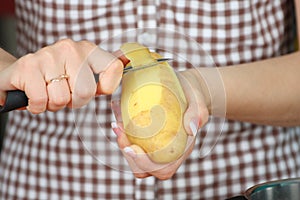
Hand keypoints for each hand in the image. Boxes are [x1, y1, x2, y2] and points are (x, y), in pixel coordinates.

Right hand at [0, 39, 122, 112]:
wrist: (19, 74)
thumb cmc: (56, 79)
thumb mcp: (82, 74)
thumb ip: (103, 72)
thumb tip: (127, 62)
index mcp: (88, 50)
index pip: (114, 67)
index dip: (107, 87)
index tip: (96, 90)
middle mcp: (71, 48)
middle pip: (86, 92)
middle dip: (74, 102)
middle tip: (64, 94)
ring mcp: (49, 55)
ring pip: (62, 99)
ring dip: (54, 104)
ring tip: (47, 92)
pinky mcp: (28, 66)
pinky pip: (41, 101)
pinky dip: (37, 106)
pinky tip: (34, 95)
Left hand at [111, 70, 208, 179]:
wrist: (188, 90)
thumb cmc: (194, 98)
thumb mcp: (198, 104)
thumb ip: (197, 115)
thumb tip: (191, 127)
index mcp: (180, 152)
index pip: (161, 169)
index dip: (143, 162)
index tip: (130, 147)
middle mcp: (167, 154)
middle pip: (142, 168)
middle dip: (126, 150)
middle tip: (119, 127)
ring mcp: (155, 148)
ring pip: (133, 160)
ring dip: (122, 143)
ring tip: (117, 123)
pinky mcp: (147, 139)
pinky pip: (131, 143)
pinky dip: (122, 133)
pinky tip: (118, 116)